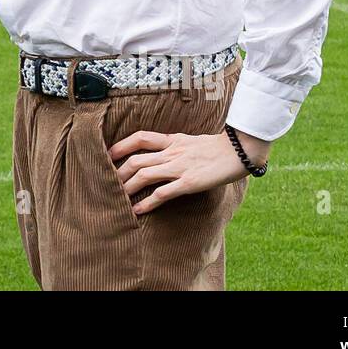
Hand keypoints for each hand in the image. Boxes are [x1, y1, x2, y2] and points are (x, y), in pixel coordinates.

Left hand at [109, 129, 270, 215]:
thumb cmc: (219, 147)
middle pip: (136, 159)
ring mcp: (179, 167)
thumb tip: (166, 150)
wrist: (240, 150)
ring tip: (117, 199)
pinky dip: (147, 203)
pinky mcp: (188, 183)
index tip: (109, 153)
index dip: (122, 145)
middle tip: (108, 182)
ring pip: (144, 175)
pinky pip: (162, 193)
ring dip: (128, 188)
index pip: (140, 137)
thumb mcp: (193, 141)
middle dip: (119, 172)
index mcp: (173, 140)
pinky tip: (138, 211)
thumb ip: (177, 145)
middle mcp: (172, 152)